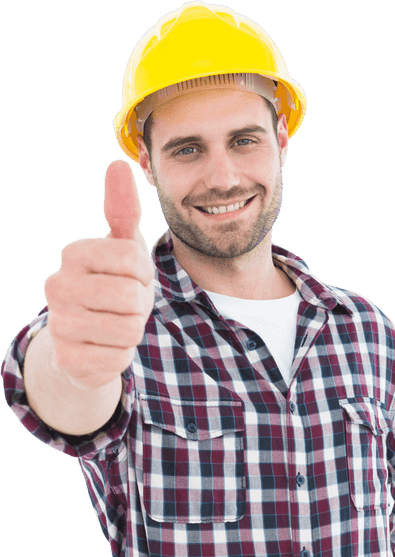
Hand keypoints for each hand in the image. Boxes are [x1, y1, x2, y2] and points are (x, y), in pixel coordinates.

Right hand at [43, 159, 154, 388]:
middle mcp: (57, 286)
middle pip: (130, 296)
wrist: (87, 339)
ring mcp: (59, 324)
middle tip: (125, 306)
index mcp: (72, 254)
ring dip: (132, 331)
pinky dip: (121, 356)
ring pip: (129, 329)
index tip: (132, 278)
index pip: (132, 258)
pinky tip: (105, 348)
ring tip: (116, 325)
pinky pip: (119, 359)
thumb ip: (123, 210)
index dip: (143, 272)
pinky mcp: (68, 359)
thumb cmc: (111, 286)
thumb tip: (117, 164)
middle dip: (139, 304)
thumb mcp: (121, 248)